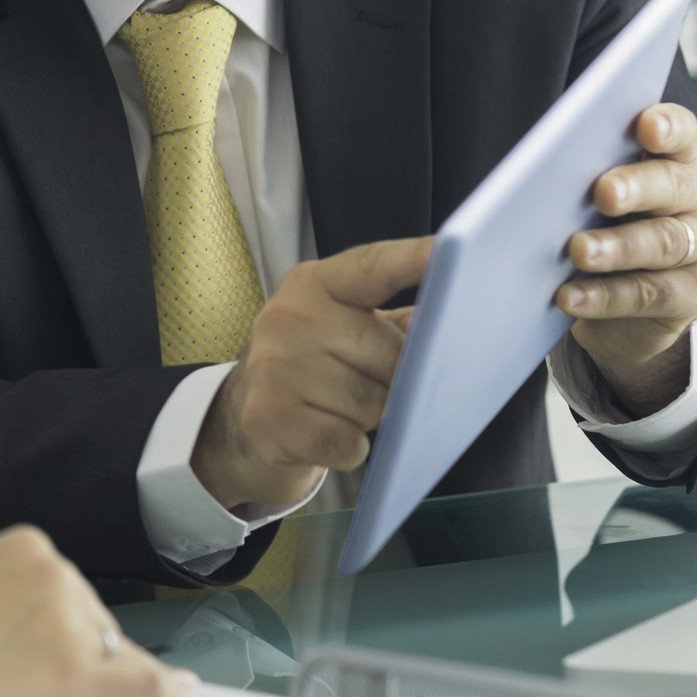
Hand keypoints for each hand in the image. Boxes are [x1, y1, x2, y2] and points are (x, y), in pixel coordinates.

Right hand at [0, 526, 194, 696]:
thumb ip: (22, 606)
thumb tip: (85, 644)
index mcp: (28, 544)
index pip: (72, 597)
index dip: (56, 635)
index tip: (25, 655)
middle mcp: (58, 570)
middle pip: (97, 627)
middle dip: (71, 659)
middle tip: (2, 683)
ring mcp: (71, 621)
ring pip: (114, 660)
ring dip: (86, 684)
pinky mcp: (76, 672)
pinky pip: (140, 684)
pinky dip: (163, 694)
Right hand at [190, 236, 433, 513]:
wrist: (244, 415)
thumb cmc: (314, 365)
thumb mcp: (346, 329)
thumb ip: (398, 321)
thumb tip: (452, 324)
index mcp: (315, 284)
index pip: (374, 267)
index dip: (414, 259)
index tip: (451, 248)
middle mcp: (288, 316)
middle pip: (389, 354)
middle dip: (395, 379)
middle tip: (367, 382)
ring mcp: (274, 366)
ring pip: (371, 404)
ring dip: (369, 418)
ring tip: (341, 408)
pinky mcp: (268, 417)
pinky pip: (345, 442)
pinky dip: (349, 449)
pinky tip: (330, 435)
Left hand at [558, 102, 696, 410]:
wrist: (627, 310)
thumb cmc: (606, 231)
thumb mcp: (601, 202)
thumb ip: (588, 180)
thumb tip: (540, 177)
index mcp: (677, 161)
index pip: (681, 133)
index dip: (668, 126)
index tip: (646, 126)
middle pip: (672, 185)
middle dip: (635, 187)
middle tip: (602, 193)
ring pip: (663, 242)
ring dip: (617, 247)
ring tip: (579, 251)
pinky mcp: (692, 294)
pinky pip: (647, 293)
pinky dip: (605, 295)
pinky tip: (570, 297)